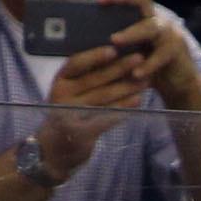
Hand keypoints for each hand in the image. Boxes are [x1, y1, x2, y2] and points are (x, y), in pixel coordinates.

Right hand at [37, 0, 199, 173]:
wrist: (54, 151)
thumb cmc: (66, 115)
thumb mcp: (69, 93)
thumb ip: (84, 79)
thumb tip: (112, 57)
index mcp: (60, 81)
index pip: (76, 63)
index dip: (95, 56)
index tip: (114, 49)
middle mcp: (63, 95)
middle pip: (95, 79)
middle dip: (120, 68)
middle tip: (140, 59)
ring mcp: (72, 114)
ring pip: (104, 98)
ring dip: (127, 88)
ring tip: (146, 81)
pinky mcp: (83, 133)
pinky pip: (107, 118)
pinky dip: (123, 109)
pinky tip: (138, 102)